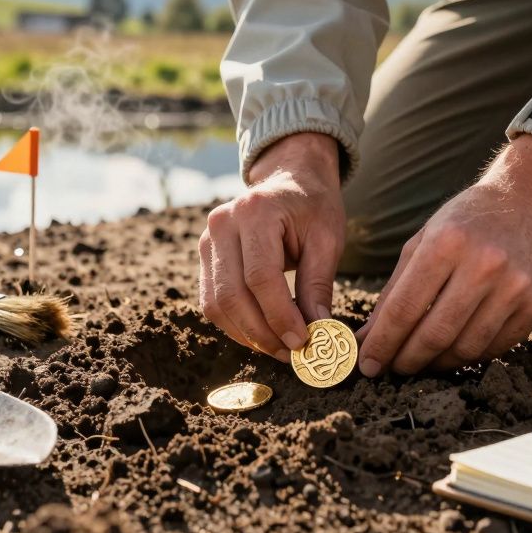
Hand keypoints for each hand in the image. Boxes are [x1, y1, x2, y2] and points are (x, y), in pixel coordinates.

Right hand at [199, 132, 345, 360]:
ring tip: (279, 348)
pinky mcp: (204, 255)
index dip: (279, 316)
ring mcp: (207, 239)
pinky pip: (212, 300)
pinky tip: (262, 333)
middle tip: (291, 354)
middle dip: (262, 333)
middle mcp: (222, 224)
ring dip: (247, 334)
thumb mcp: (327, 240)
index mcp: (255, 212)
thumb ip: (318, 284)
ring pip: (216, 304)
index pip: (260, 277)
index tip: (302, 341)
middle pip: (232, 295)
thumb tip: (318, 332)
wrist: (290, 179)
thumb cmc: (313, 207)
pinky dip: (236, 324)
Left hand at [356, 134, 531, 375]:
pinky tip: (452, 351)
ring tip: (420, 361)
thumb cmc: (468, 220)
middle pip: (435, 334)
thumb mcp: (425, 239)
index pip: (404, 308)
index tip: (367, 364)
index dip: (382, 343)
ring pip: (465, 348)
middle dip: (406, 360)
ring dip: (436, 363)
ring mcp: (515, 288)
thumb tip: (369, 338)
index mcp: (447, 243)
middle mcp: (484, 266)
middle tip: (391, 369)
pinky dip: (468, 356)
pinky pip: (494, 347)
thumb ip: (395, 288)